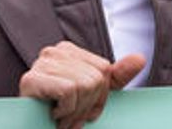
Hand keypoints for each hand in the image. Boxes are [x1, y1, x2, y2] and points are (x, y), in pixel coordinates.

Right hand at [18, 41, 144, 128]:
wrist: (30, 126)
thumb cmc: (60, 111)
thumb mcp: (92, 94)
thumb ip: (116, 76)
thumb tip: (140, 58)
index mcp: (68, 51)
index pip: (104, 70)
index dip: (100, 97)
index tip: (82, 108)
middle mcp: (54, 51)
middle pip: (96, 79)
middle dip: (87, 106)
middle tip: (71, 117)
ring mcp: (41, 63)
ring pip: (85, 86)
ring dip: (75, 112)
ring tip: (61, 117)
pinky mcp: (32, 79)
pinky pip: (70, 92)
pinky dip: (65, 111)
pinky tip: (53, 114)